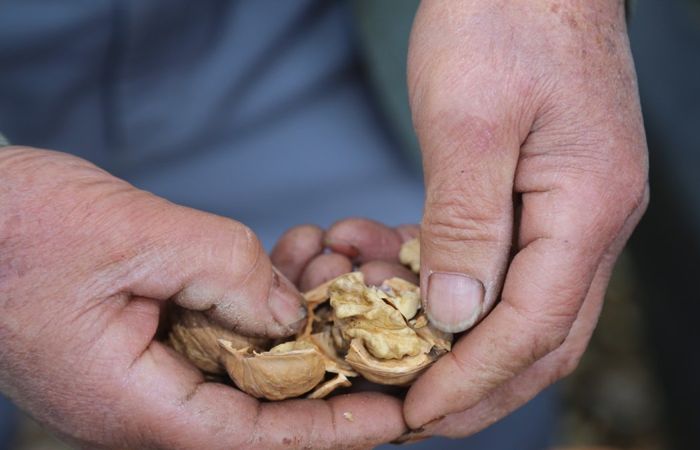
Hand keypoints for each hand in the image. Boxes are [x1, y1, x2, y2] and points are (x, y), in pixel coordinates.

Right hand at [0, 147, 405, 447]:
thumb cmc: (17, 228)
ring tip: (332, 267)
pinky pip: (220, 333)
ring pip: (246, 364)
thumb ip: (227, 273)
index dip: (330, 429)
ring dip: (297, 321)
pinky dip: (259, 299)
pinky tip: (290, 258)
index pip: (254, 439)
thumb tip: (292, 312)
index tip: (393, 417)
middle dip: (326, 362)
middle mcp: (144, 402)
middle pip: (260, 407)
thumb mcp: (135, 236)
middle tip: (376, 322)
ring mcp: (145, 372)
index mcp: (134, 404)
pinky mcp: (146, 339)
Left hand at [403, 0, 648, 437]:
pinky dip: (454, 281)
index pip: (534, 327)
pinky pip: (506, 259)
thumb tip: (459, 317)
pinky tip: (398, 266)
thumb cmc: (504, 18)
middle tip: (412, 412)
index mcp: (588, 208)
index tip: (415, 411)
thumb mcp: (470, 120)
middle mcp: (594, 220)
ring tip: (390, 344)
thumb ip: (468, 224)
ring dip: (460, 338)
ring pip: (523, 305)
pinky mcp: (545, 191)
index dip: (473, 379)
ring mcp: (574, 207)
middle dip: (477, 384)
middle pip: (542, 336)